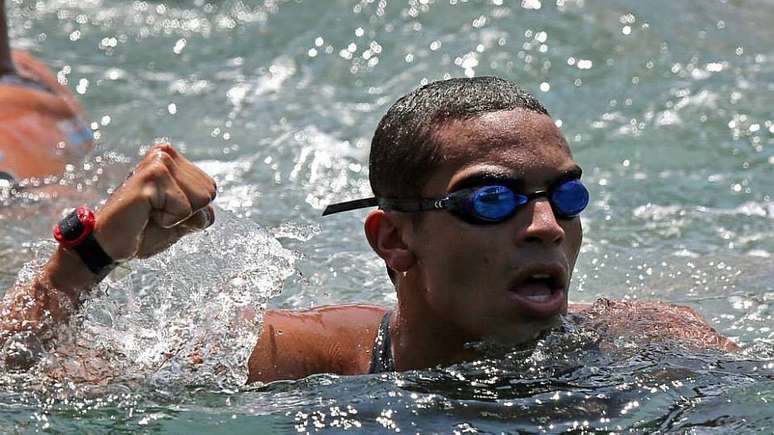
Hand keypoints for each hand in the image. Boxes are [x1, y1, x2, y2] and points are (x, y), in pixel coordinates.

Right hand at [93, 143, 215, 259]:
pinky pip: (184, 210)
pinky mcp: (151, 178)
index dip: (192, 211)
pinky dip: (168, 221)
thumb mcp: (180, 222)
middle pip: (208, 194)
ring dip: (177, 217)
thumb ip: (200, 213)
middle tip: (155, 214)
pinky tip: (144, 215)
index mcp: (171, 158)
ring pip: (200, 201)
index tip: (163, 211)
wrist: (109, 244)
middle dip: (187, 213)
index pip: (210, 189)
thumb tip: (211, 212)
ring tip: (149, 213)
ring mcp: (157, 163)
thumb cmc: (141, 230)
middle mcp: (164, 154)